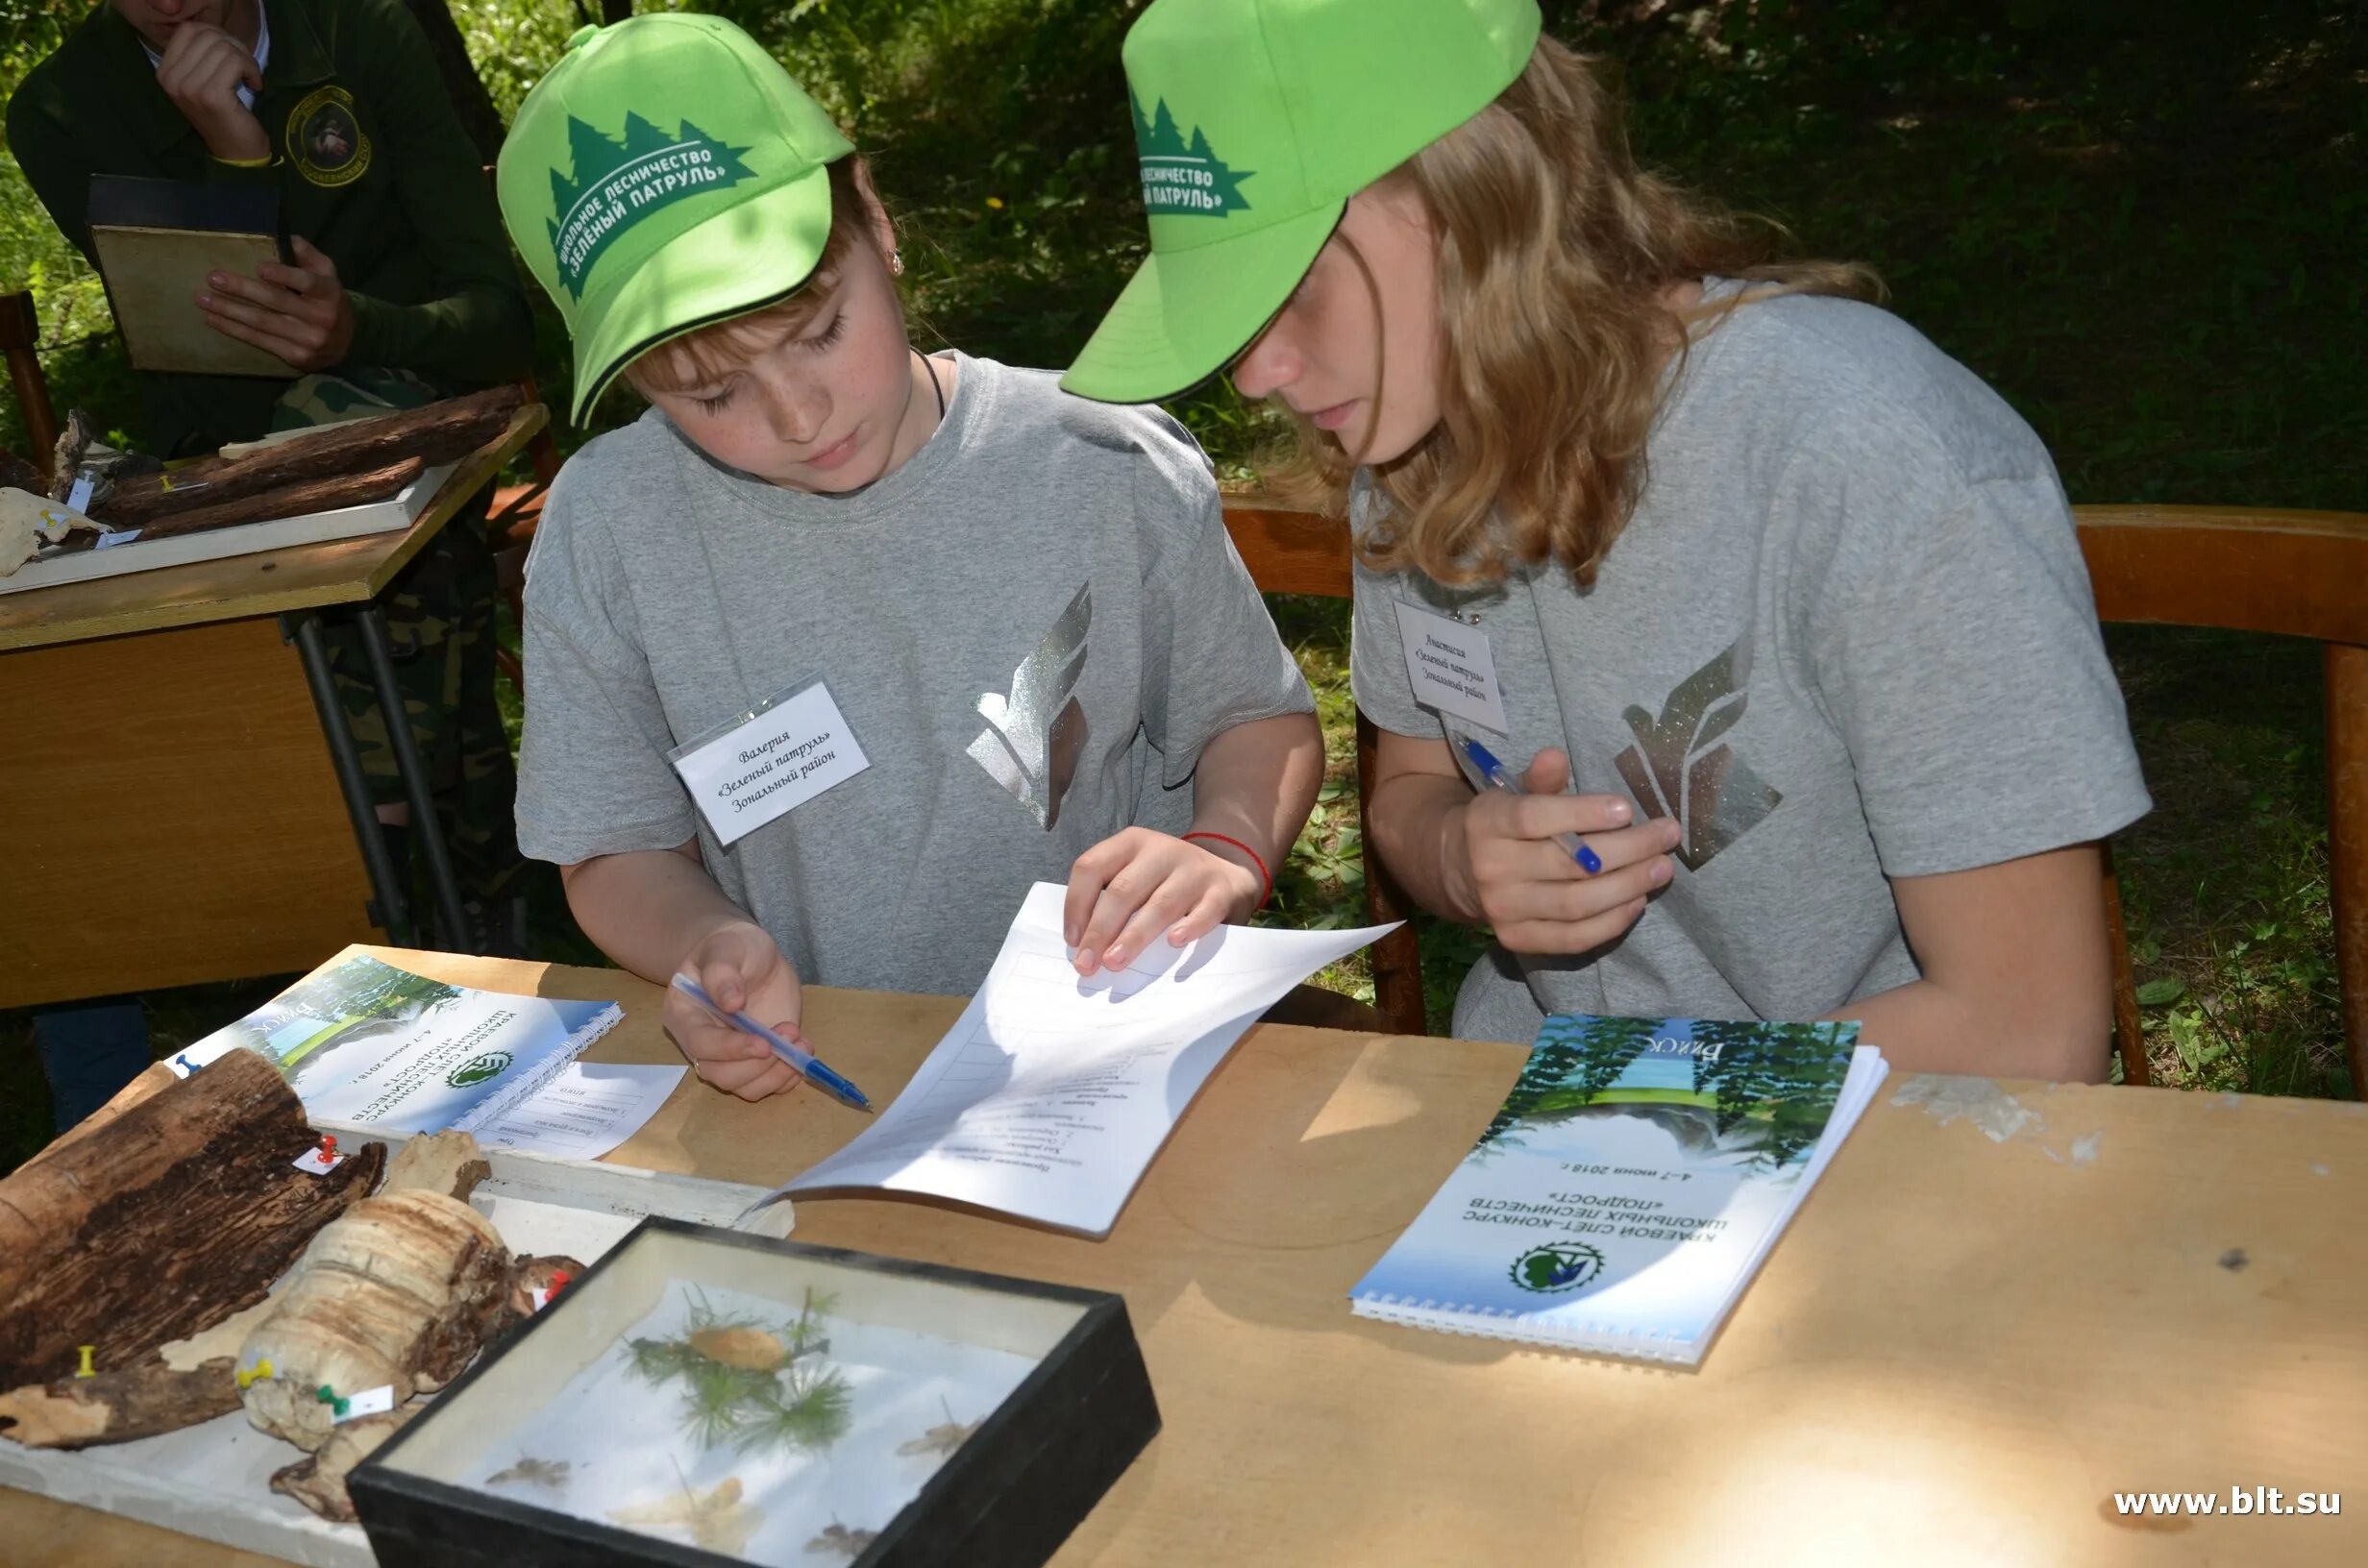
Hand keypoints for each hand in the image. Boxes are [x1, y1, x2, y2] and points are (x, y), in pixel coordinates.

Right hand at [156, 23, 268, 162]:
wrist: (236, 154)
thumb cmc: (224, 115)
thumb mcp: (203, 80)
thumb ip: (201, 54)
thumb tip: (214, 30)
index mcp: (164, 72)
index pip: (188, 30)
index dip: (216, 34)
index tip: (231, 55)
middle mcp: (171, 79)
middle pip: (208, 35)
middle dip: (235, 46)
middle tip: (245, 68)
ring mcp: (189, 87)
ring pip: (224, 47)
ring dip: (246, 60)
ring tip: (249, 78)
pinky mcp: (211, 96)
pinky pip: (235, 62)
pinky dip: (252, 70)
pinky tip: (254, 85)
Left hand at [197, 237, 356, 370]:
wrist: (346, 343)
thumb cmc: (327, 300)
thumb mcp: (326, 274)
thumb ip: (307, 255)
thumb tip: (285, 238)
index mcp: (328, 293)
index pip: (307, 282)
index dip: (284, 275)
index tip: (259, 268)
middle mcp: (321, 318)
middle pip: (276, 301)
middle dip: (242, 289)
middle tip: (213, 278)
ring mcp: (307, 340)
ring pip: (262, 323)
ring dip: (228, 310)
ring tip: (203, 299)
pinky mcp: (295, 357)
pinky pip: (259, 341)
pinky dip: (234, 330)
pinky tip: (214, 320)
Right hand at [664, 921, 805, 1100]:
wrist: (751, 955)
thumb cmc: (731, 947)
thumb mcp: (726, 947)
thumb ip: (722, 972)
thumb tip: (731, 1003)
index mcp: (684, 1015)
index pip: (700, 1044)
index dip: (730, 1049)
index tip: (763, 1043)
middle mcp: (702, 1043)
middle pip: (721, 1074)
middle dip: (758, 1065)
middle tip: (789, 1035)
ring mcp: (730, 1055)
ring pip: (745, 1086)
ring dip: (776, 1073)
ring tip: (800, 1042)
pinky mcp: (756, 1060)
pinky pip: (766, 1084)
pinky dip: (787, 1077)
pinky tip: (802, 1052)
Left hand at [1063, 827, 1262, 974]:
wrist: (1227, 873)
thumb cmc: (1167, 882)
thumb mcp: (1137, 874)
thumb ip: (1110, 898)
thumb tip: (1083, 946)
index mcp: (1131, 843)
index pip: (1091, 867)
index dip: (1076, 904)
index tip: (1072, 941)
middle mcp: (1161, 851)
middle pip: (1122, 890)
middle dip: (1100, 930)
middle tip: (1087, 964)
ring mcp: (1194, 869)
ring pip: (1160, 904)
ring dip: (1134, 936)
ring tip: (1115, 962)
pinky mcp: (1222, 891)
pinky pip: (1205, 911)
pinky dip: (1189, 927)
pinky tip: (1173, 943)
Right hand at [1456, 748, 1679, 953]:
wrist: (1461, 871)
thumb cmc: (1504, 826)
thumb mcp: (1513, 794)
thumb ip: (1540, 780)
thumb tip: (1555, 756)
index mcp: (1488, 823)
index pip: (1535, 818)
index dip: (1584, 813)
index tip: (1628, 808)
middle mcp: (1491, 868)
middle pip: (1569, 863)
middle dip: (1628, 849)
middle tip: (1666, 835)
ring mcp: (1503, 910)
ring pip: (1576, 903)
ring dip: (1628, 886)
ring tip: (1662, 868)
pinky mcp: (1518, 940)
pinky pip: (1573, 937)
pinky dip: (1611, 921)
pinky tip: (1637, 901)